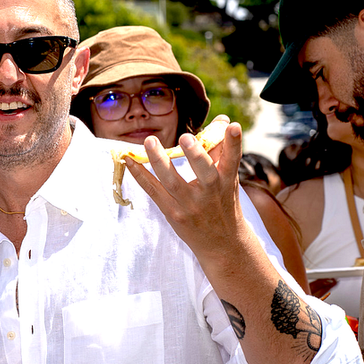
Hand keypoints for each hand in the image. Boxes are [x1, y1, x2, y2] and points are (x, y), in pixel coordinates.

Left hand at [126, 116, 246, 263]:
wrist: (222, 243)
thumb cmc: (223, 203)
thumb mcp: (228, 179)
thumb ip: (222, 150)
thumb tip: (222, 120)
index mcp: (227, 180)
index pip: (233, 159)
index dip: (233, 143)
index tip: (233, 125)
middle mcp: (211, 192)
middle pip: (204, 172)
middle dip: (195, 155)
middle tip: (185, 137)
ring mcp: (190, 204)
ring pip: (172, 181)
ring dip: (159, 160)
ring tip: (149, 141)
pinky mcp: (173, 213)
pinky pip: (154, 191)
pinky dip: (140, 175)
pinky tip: (129, 161)